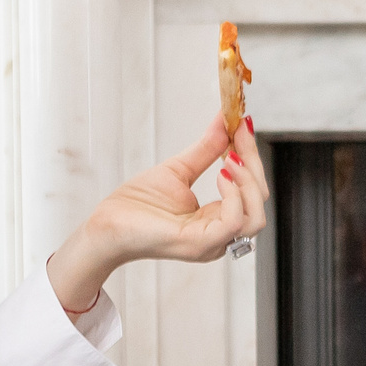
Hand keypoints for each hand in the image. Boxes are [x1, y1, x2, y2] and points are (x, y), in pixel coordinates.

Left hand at [46, 119, 270, 313]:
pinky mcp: (200, 244)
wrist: (107, 225)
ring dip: (247, 182)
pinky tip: (221, 176)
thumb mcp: (179, 170)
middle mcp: (220, 235)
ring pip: (255, 217)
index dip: (251, 155)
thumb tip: (225, 121)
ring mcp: (212, 243)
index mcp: (218, 220)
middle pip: (258, 202)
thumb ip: (207, 150)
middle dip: (253, 163)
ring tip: (228, 160)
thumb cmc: (137, 206)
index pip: (251, 190)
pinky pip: (233, 222)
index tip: (243, 124)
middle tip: (237, 135)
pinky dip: (233, 196)